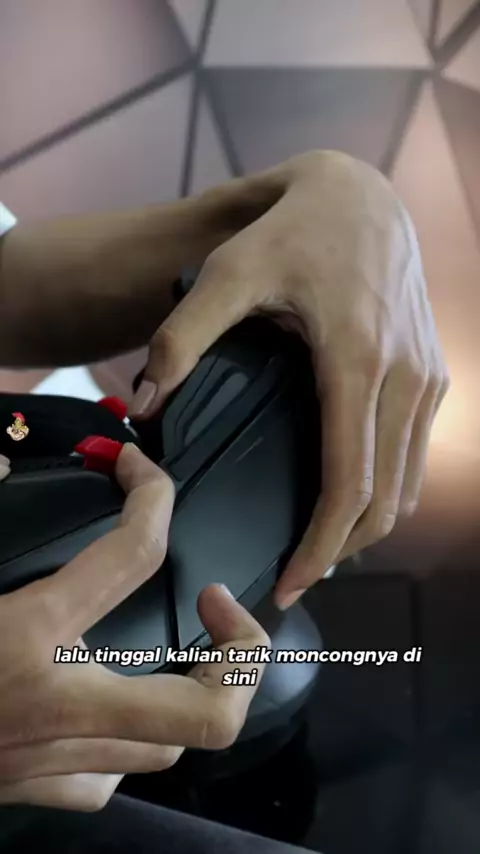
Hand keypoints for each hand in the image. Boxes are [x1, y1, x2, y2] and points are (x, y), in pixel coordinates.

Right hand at [0, 444, 269, 810]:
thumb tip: (2, 462)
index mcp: (29, 635)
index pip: (134, 555)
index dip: (153, 496)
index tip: (139, 472)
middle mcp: (58, 707)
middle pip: (206, 709)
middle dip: (240, 653)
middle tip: (215, 600)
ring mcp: (51, 760)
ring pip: (169, 748)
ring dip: (193, 690)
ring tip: (182, 644)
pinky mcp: (30, 792)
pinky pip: (108, 779)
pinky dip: (128, 740)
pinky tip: (110, 704)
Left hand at [129, 150, 448, 609]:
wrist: (362, 193)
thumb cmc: (295, 230)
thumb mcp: (230, 271)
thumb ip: (183, 337)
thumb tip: (149, 401)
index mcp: (357, 361)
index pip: (349, 483)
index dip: (320, 545)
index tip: (290, 582)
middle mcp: (405, 377)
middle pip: (385, 499)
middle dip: (343, 549)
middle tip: (298, 575)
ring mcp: (428, 376)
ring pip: (408, 483)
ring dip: (369, 525)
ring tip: (321, 546)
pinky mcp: (434, 371)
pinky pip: (417, 453)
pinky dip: (389, 488)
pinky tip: (354, 496)